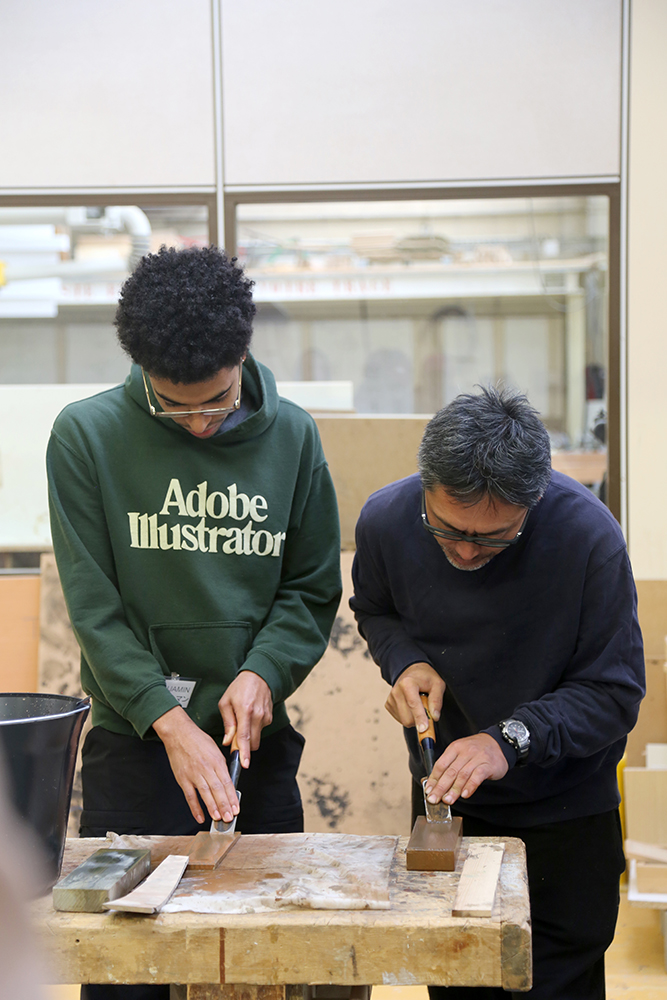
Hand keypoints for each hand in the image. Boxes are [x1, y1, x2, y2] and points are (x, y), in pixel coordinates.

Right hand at [152, 706, 238, 824]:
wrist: (179, 733)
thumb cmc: (197, 739)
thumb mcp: (215, 749)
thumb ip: (221, 765)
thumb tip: (227, 781)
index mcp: (216, 760)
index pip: (227, 782)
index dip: (232, 797)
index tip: (236, 807)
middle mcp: (206, 768)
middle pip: (217, 789)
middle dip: (225, 805)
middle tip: (230, 817)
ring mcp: (194, 774)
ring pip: (205, 794)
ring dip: (213, 808)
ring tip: (218, 818)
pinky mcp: (182, 778)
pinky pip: (190, 796)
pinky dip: (195, 808)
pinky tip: (200, 816)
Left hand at [218, 670, 272, 767]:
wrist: (259, 677)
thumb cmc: (240, 688)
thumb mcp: (226, 702)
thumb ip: (228, 723)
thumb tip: (228, 741)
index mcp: (245, 711)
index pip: (245, 737)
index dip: (244, 752)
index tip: (244, 764)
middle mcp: (258, 715)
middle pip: (252, 743)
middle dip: (243, 746)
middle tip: (234, 737)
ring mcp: (266, 717)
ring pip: (256, 738)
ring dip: (248, 737)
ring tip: (242, 721)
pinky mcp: (269, 718)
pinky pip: (260, 730)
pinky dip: (253, 729)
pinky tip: (249, 717)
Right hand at [385, 662, 445, 732]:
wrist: (412, 671)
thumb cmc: (426, 678)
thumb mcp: (437, 684)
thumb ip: (437, 700)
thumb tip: (434, 717)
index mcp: (407, 683)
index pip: (413, 704)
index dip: (420, 718)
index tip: (423, 729)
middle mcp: (395, 691)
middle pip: (408, 717)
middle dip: (420, 719)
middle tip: (427, 707)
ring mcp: (390, 699)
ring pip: (404, 721)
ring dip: (415, 718)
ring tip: (419, 704)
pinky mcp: (388, 705)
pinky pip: (400, 719)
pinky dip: (409, 716)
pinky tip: (411, 706)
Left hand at [424, 733, 508, 805]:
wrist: (498, 743)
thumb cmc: (477, 750)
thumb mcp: (461, 752)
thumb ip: (450, 765)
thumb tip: (436, 783)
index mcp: (455, 748)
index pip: (441, 764)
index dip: (433, 779)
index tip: (428, 790)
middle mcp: (465, 751)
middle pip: (450, 771)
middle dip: (440, 787)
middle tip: (434, 798)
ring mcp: (477, 757)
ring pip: (462, 775)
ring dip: (454, 789)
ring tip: (448, 800)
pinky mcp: (488, 765)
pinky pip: (477, 776)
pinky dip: (470, 786)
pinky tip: (465, 794)